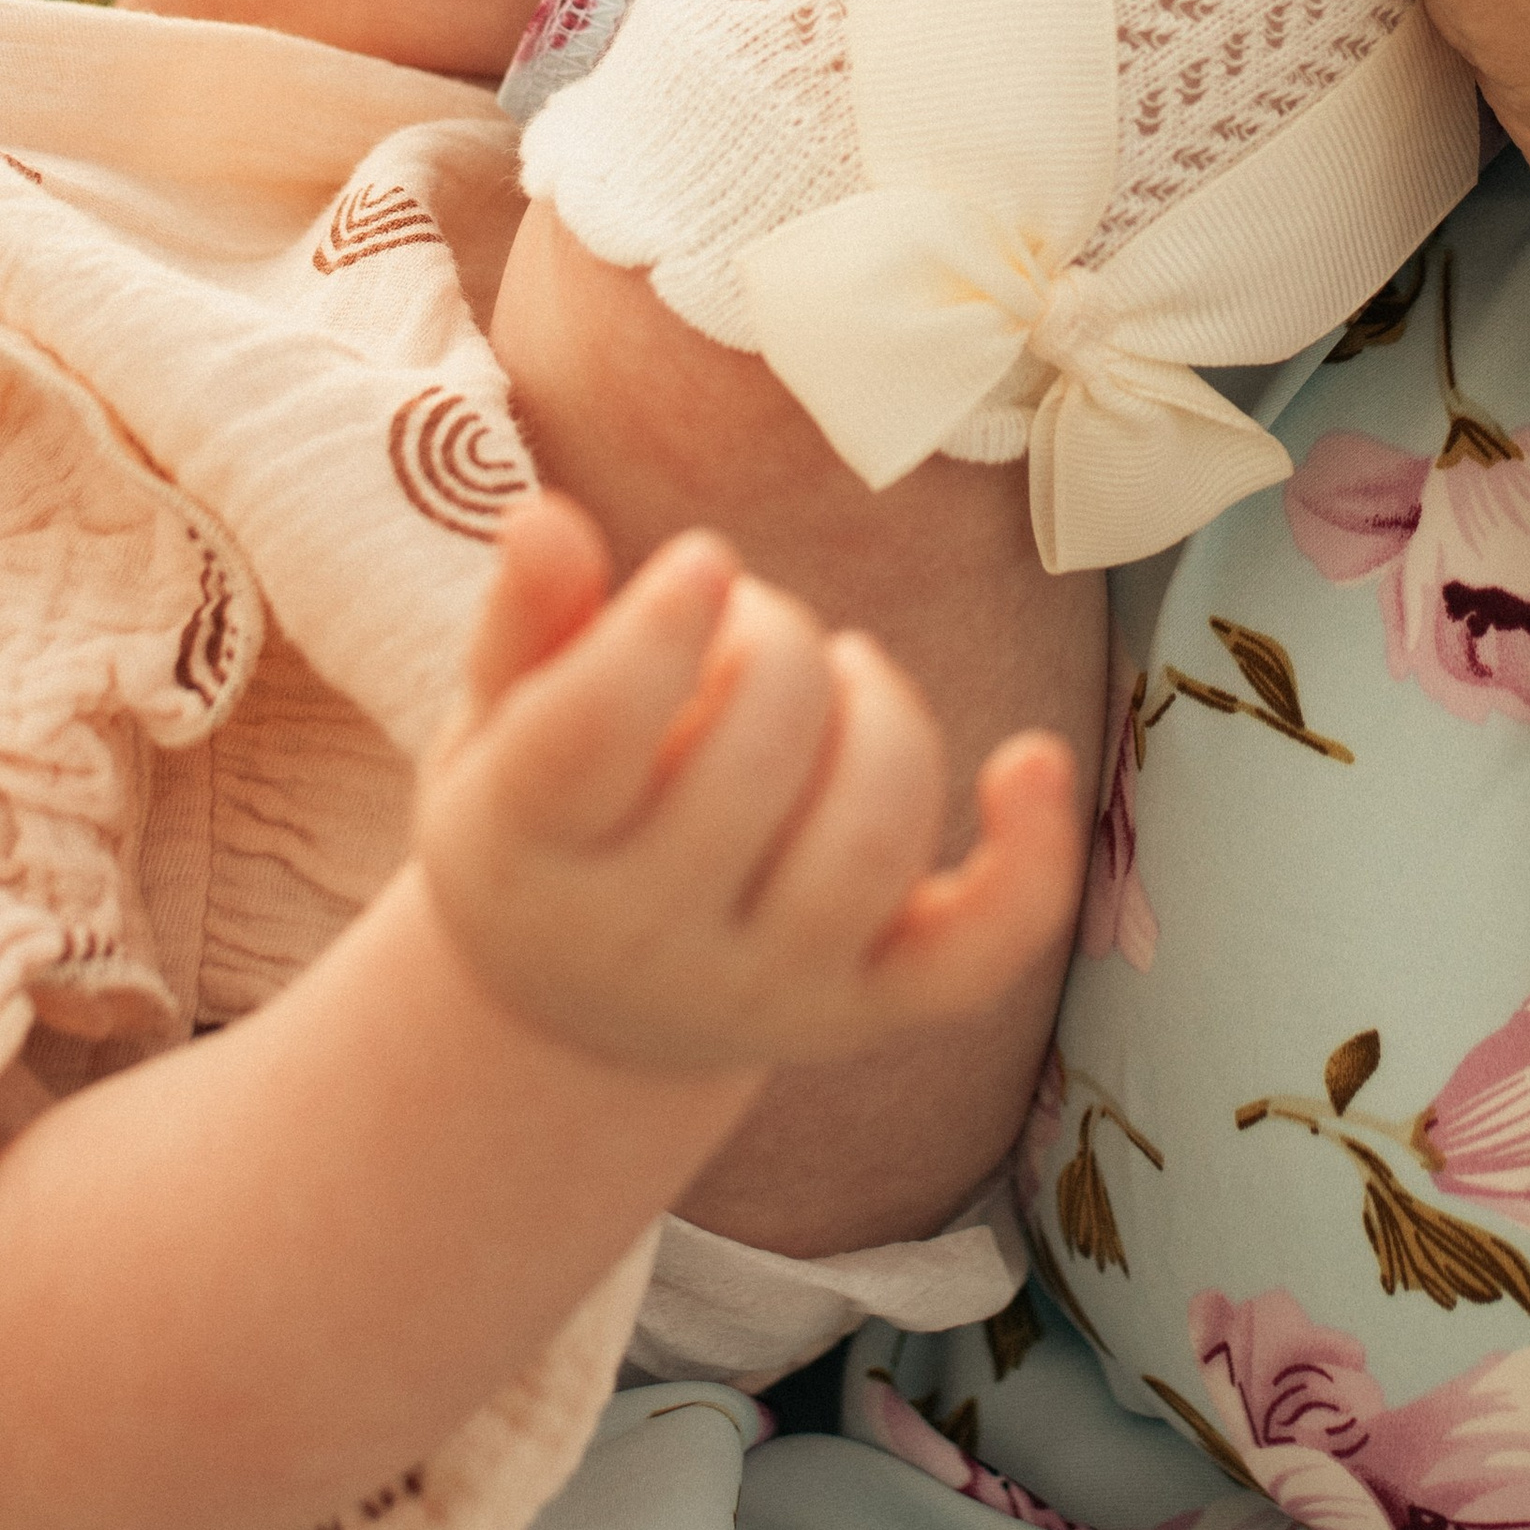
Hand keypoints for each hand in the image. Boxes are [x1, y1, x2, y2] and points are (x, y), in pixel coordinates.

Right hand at [416, 497, 1080, 1078]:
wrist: (579, 1010)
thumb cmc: (542, 817)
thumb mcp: (497, 718)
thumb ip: (524, 616)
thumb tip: (547, 519)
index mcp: (527, 851)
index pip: (590, 739)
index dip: (658, 627)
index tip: (704, 561)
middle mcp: (643, 942)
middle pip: (752, 762)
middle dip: (777, 642)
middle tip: (754, 619)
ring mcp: (767, 990)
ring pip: (868, 840)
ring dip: (880, 712)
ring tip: (843, 672)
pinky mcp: (869, 1011)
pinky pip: (975, 955)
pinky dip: (1028, 859)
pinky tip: (1032, 760)